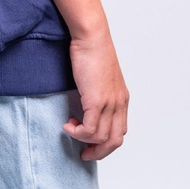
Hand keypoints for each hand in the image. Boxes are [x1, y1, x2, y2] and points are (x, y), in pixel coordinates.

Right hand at [63, 27, 128, 160]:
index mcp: (121, 98)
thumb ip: (98, 91)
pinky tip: (68, 124)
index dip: (106, 142)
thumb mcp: (100, 75)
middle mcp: (119, 104)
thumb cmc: (92, 50)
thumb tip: (86, 105)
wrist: (91, 36)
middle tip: (83, 152)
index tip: (91, 143)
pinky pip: (89, 130)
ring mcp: (109, 103)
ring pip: (101, 138)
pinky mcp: (96, 101)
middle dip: (98, 151)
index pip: (119, 131)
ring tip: (71, 129)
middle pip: (114, 141)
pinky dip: (78, 133)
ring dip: (84, 141)